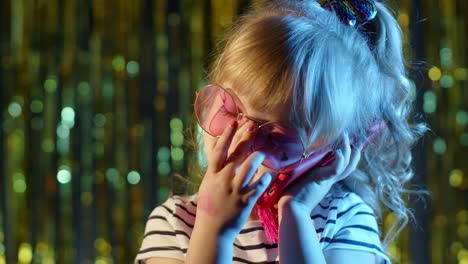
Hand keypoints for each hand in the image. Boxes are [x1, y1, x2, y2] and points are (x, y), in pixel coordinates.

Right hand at [195, 121, 272, 240]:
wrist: (212, 230)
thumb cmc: (210, 206)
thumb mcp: (208, 185)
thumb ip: (215, 169)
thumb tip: (219, 151)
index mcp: (212, 175)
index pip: (219, 151)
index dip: (226, 135)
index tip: (233, 122)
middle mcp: (223, 180)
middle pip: (236, 155)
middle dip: (244, 139)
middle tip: (253, 126)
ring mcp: (234, 190)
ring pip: (248, 168)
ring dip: (257, 157)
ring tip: (262, 151)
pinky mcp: (245, 200)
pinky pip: (258, 185)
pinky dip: (264, 178)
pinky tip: (269, 174)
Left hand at [277, 131, 362, 212]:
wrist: (291, 207)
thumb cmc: (294, 194)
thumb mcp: (304, 177)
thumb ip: (308, 169)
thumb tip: (303, 156)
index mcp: (327, 178)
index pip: (343, 165)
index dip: (350, 155)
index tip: (353, 142)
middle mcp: (330, 178)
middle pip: (350, 165)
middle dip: (356, 150)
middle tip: (360, 136)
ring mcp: (327, 179)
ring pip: (346, 165)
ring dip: (347, 149)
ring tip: (346, 135)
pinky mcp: (322, 180)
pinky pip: (335, 170)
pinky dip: (339, 160)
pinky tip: (339, 151)